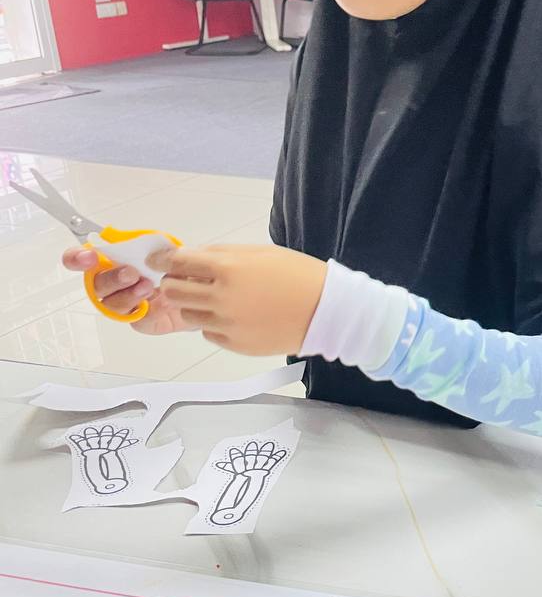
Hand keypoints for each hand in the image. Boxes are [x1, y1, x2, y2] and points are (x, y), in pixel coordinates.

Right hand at [61, 247, 192, 334]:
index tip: (88, 257)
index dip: (77, 258)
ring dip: (127, 295)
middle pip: (95, 284)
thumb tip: (154, 248)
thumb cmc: (185, 270)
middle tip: (131, 273)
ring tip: (148, 287)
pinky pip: (139, 321)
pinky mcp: (145, 322)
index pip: (82, 259)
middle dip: (110, 278)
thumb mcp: (175, 251)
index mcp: (117, 260)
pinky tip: (164, 303)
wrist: (208, 292)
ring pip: (112, 304)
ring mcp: (129, 304)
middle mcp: (117, 284)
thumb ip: (159, 248)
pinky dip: (150, 312)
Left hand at [153, 244, 326, 356]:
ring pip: (188, 314)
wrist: (328, 311)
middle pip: (174, 291)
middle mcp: (222, 296)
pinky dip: (214, 323)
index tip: (158, 262)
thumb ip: (222, 254)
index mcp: (228, 268)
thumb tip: (191, 258)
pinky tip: (237, 316)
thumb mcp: (260, 252)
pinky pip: (209, 332)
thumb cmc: (299, 275)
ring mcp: (227, 323)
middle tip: (187, 281)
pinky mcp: (234, 343)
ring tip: (217, 300)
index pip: (177, 262)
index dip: (162, 261)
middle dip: (174, 283)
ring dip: (195, 304)